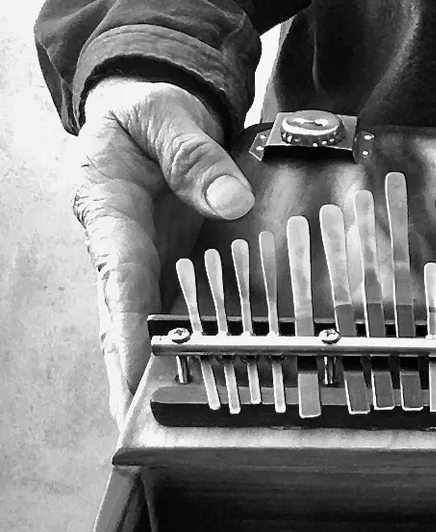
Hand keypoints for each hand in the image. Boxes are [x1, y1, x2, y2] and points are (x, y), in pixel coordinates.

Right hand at [74, 77, 253, 425]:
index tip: (131, 376)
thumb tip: (229, 201)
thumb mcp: (164, 114)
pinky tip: (212, 373)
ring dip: (160, 370)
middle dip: (130, 375)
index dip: (126, 332)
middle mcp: (124, 245)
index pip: (119, 281)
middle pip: (124, 319)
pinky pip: (180, 306)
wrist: (149, 104)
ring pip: (151, 322)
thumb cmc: (145, 108)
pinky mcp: (171, 262)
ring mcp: (148, 259)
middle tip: (141, 428)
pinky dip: (192, 341)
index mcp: (110, 212)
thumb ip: (193, 155)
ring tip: (176, 418)